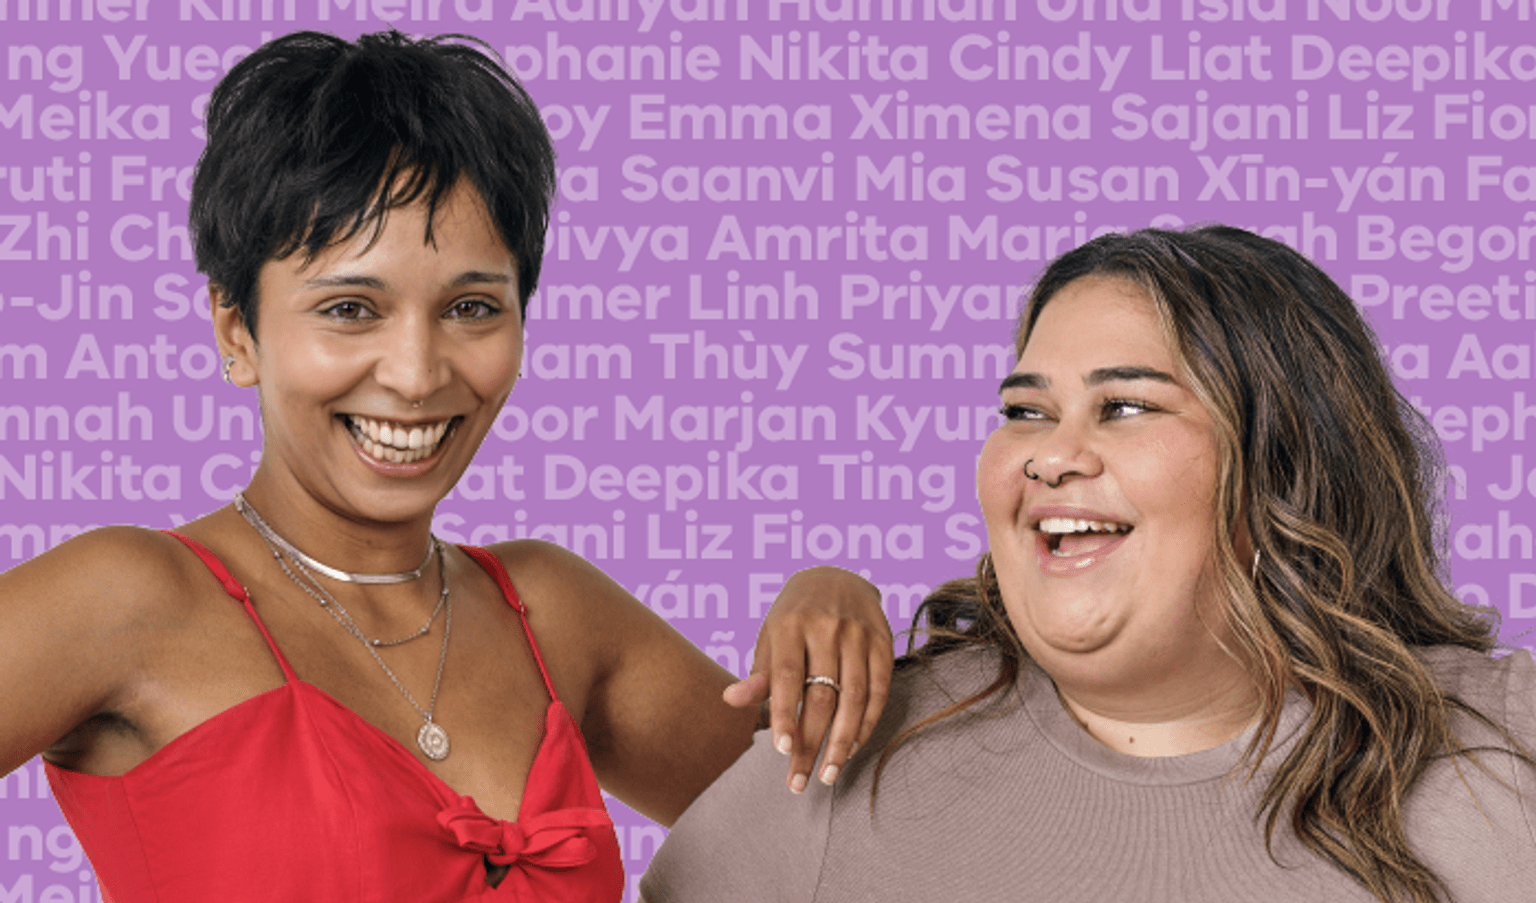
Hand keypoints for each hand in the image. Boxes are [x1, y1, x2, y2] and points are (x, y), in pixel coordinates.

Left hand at [721, 566, 892, 793]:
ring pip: (853, 698)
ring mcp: (858, 635)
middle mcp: (826, 628)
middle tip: (800, 781)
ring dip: (842, 742)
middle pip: (821, 695)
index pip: (787, 676)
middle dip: (811, 743)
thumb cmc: (793, 618)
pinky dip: (865, 724)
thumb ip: (758, 674)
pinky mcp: (883, 643)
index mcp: (790, 626)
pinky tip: (851, 747)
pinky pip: (878, 691)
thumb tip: (730, 700)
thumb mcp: (771, 638)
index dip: (784, 714)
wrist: (836, 578)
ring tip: (829, 773)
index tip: (781, 750)